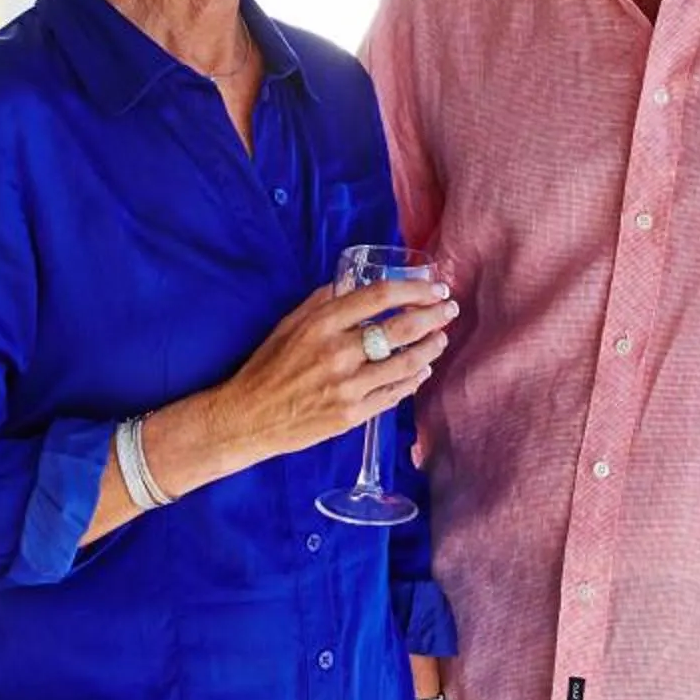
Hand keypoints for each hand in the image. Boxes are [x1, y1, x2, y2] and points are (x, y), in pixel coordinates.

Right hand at [149, 281, 453, 494]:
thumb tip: (354, 283)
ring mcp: (349, 386)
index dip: (413, 288)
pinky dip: (415, 379)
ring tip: (441, 338)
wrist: (249, 417)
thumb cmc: (267, 367)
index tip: (432, 286)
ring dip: (431, 347)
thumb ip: (323, 302)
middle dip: (434, 315)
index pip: (379, 296)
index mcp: (322, 323)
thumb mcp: (289, 324)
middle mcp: (339, 352)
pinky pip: (395, 393)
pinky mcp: (353, 414)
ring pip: (406, 362)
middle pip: (402, 327)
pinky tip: (423, 370)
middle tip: (450, 308)